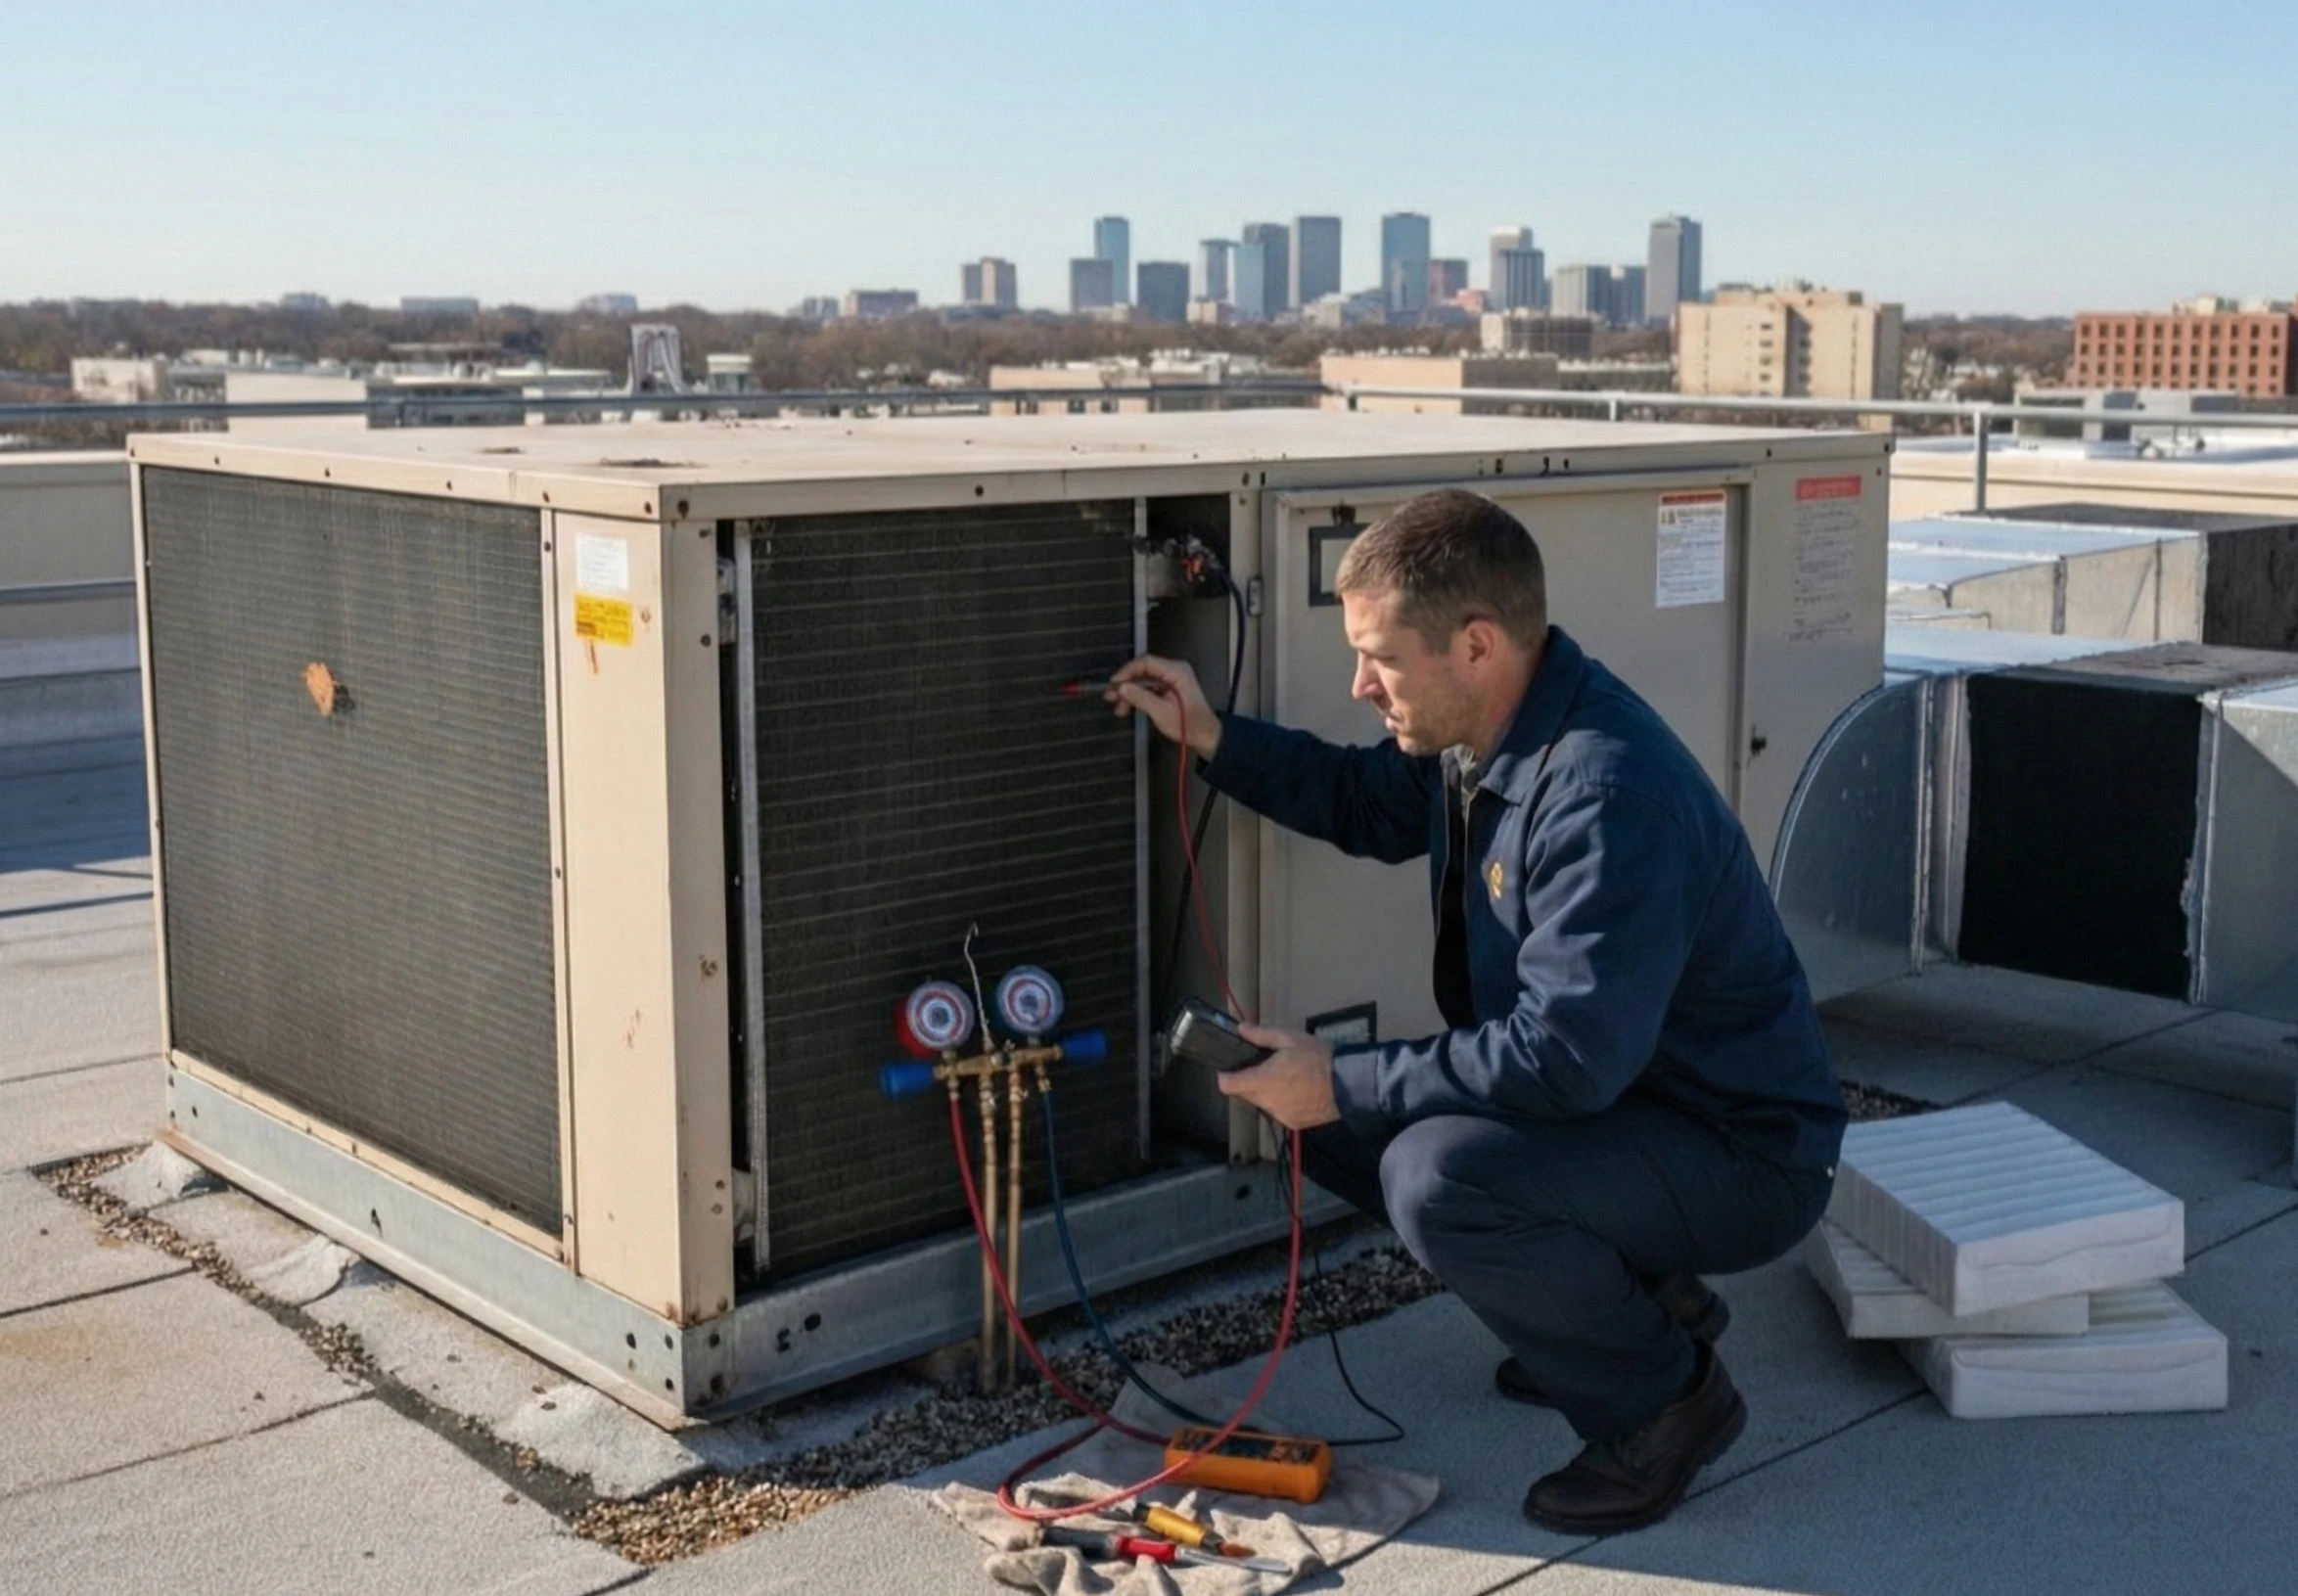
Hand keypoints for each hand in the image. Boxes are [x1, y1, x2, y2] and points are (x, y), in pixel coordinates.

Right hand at [1107, 655, 1220, 760]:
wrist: (1205, 736)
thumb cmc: (1187, 724)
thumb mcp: (1162, 712)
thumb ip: (1141, 698)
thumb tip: (1121, 688)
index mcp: (1176, 671)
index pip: (1146, 662)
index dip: (1127, 671)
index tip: (1114, 684)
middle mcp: (1173, 671)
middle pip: (1143, 671)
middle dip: (1126, 684)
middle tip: (1110, 696)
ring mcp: (1171, 680)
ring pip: (1143, 681)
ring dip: (1129, 693)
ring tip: (1118, 707)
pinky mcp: (1168, 689)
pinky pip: (1148, 688)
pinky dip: (1137, 697)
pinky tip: (1126, 708)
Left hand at [1216, 1023, 1338, 1130]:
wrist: (1349, 1084)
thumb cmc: (1317, 1057)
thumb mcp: (1290, 1039)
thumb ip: (1261, 1035)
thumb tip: (1239, 1028)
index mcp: (1261, 1081)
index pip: (1227, 1085)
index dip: (1225, 1076)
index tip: (1230, 1068)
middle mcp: (1266, 1103)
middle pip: (1244, 1094)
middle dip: (1249, 1081)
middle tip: (1266, 1066)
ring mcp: (1279, 1116)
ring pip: (1262, 1104)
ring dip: (1266, 1093)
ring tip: (1287, 1079)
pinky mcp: (1292, 1124)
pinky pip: (1278, 1112)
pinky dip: (1282, 1103)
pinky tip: (1299, 1093)